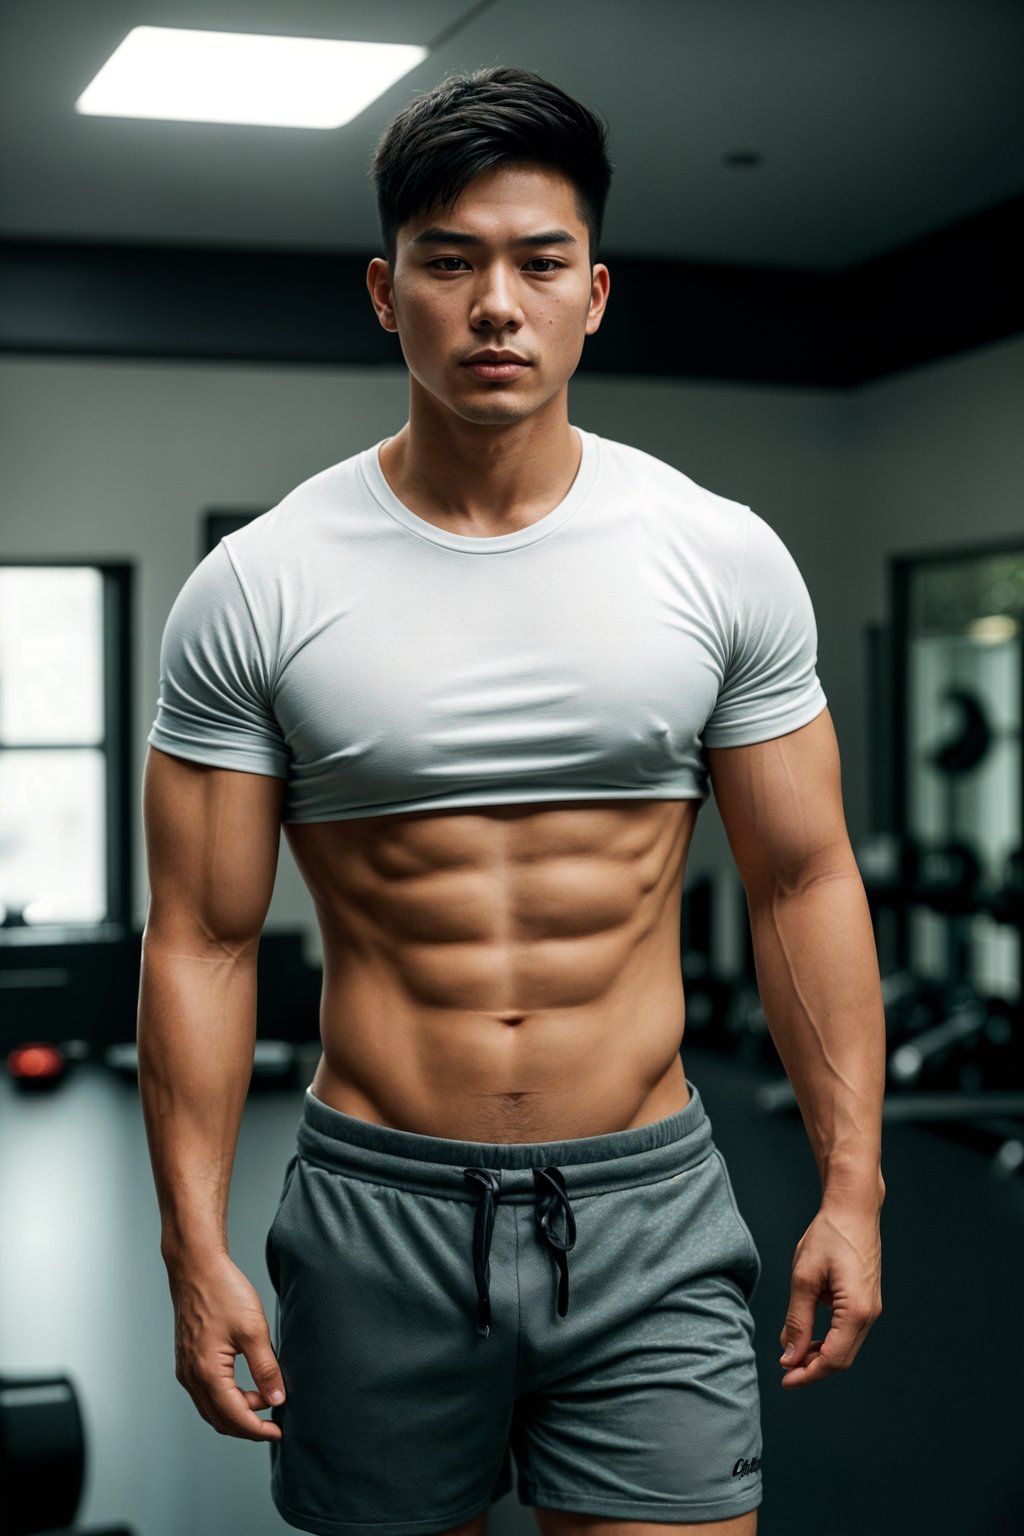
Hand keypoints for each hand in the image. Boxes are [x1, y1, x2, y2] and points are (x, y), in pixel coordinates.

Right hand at [167, 1251, 285, 1438]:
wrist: (196, 1267)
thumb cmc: (223, 1292)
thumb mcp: (253, 1330)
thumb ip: (266, 1368)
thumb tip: (277, 1399)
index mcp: (207, 1373)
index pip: (234, 1417)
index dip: (258, 1430)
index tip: (279, 1431)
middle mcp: (191, 1377)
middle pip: (220, 1419)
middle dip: (248, 1426)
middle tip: (274, 1423)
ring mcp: (186, 1369)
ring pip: (212, 1408)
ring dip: (237, 1412)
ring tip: (266, 1399)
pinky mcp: (187, 1359)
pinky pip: (206, 1393)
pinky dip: (227, 1398)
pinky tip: (247, 1386)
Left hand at [778, 1195, 881, 1388]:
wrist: (854, 1209)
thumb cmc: (829, 1236)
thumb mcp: (804, 1278)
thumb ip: (797, 1320)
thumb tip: (790, 1356)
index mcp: (857, 1311)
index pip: (833, 1358)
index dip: (808, 1373)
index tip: (785, 1380)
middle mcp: (870, 1315)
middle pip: (842, 1358)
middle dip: (813, 1369)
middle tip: (785, 1372)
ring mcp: (872, 1308)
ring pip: (846, 1346)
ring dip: (820, 1354)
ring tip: (792, 1352)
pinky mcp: (867, 1301)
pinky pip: (848, 1331)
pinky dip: (828, 1339)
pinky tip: (806, 1333)